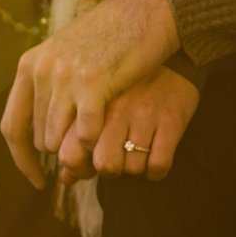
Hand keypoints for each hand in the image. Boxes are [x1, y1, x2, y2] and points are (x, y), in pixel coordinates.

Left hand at [1, 0, 180, 190]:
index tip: (37, 179)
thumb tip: (37, 123)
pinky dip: (94, 142)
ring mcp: (65, 77)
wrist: (144, 10)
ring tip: (97, 149)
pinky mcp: (93, 84)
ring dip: (78, 150)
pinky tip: (106, 138)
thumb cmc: (110, 36)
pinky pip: (86, 133)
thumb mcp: (66, 53)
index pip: (12, 126)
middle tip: (82, 160)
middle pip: (39, 138)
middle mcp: (41, 72)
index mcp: (30, 65)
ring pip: (59, 140)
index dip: (21, 159)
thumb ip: (47, 82)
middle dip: (60, 153)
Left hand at [69, 64, 197, 181]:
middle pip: (104, 165)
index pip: (70, 156)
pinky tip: (154, 158)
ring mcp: (144, 114)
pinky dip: (156, 170)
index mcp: (88, 103)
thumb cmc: (125, 88)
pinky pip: (159, 165)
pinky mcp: (171, 120)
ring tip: (137, 153)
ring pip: (133, 167)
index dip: (79, 169)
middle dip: (109, 170)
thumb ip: (75, 140)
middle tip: (116, 159)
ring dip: (136, 167)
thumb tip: (65, 179)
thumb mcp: (96, 105)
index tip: (89, 163)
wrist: (170, 57)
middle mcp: (114, 108)